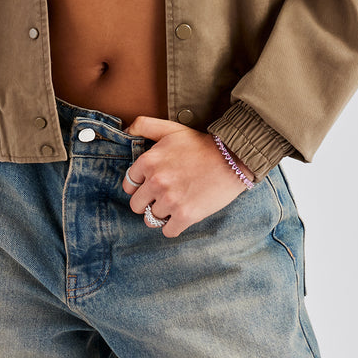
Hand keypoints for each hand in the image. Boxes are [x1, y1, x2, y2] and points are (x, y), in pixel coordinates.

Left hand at [121, 117, 254, 237]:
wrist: (232, 159)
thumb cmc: (200, 144)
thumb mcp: (170, 129)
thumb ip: (144, 125)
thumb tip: (125, 131)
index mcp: (148, 161)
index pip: (129, 185)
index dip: (140, 186)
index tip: (152, 185)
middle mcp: (156, 181)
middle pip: (136, 206)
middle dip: (148, 202)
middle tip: (164, 196)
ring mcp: (170, 200)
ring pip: (151, 220)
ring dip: (162, 214)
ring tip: (177, 203)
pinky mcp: (185, 215)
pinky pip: (168, 231)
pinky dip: (174, 226)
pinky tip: (183, 214)